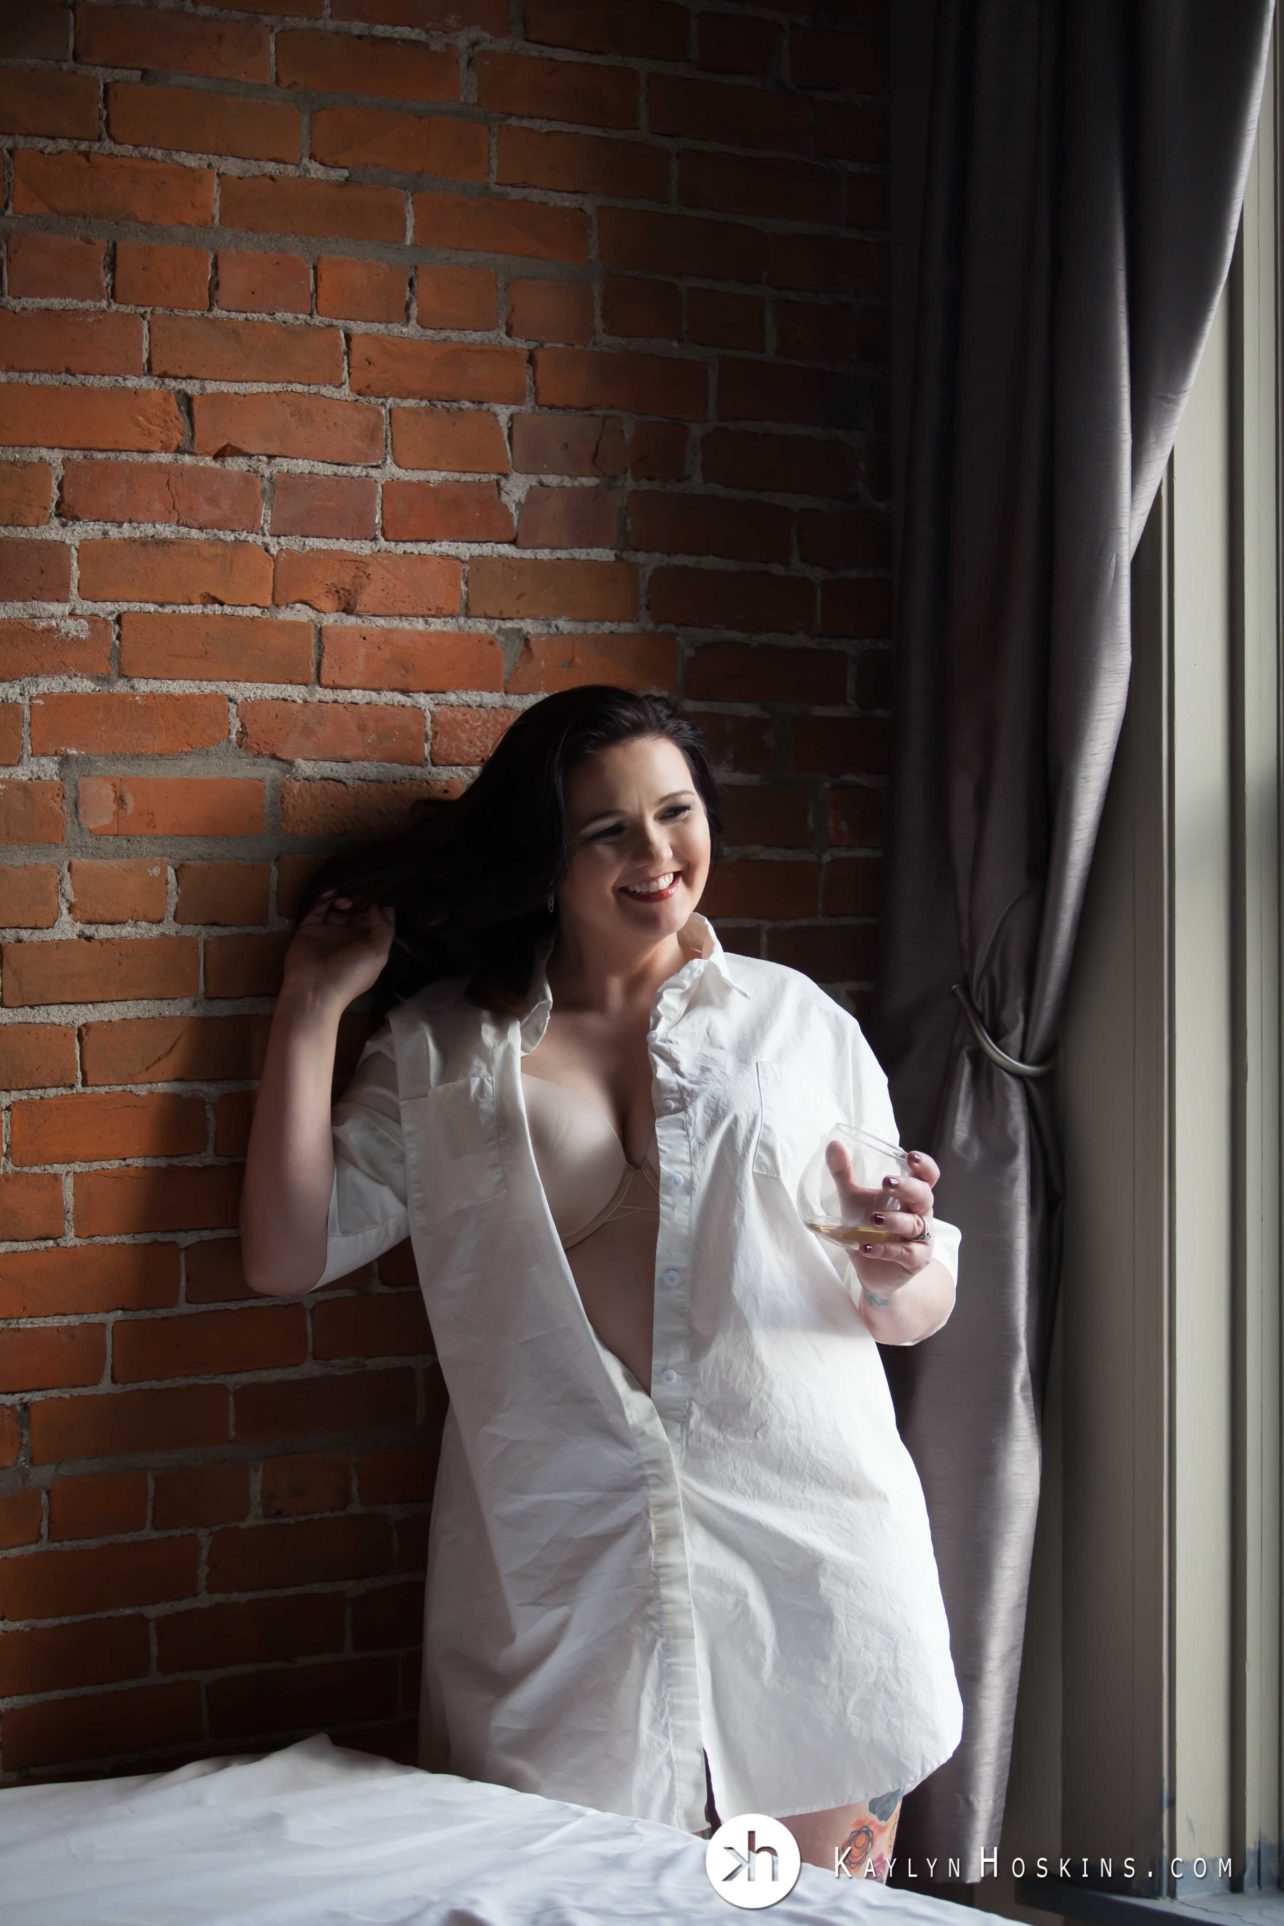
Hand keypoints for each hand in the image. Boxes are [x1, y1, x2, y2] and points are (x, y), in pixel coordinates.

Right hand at [282, 886, 395, 1011]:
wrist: (316, 988)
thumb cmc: (351, 973)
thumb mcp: (378, 953)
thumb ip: (384, 927)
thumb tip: (378, 906)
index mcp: (368, 944)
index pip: (377, 920)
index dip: (380, 906)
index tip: (381, 891)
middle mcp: (349, 936)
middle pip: (358, 910)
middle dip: (361, 899)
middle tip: (361, 890)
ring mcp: (329, 931)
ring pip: (338, 907)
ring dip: (345, 898)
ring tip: (345, 901)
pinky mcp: (310, 928)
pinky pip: (318, 908)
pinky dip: (325, 898)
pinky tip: (332, 892)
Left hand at [826, 1143, 939, 1304]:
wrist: (874, 1271)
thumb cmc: (869, 1228)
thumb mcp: (854, 1199)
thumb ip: (844, 1173)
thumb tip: (833, 1145)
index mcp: (911, 1195)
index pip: (928, 1177)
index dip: (924, 1166)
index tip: (911, 1157)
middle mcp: (921, 1214)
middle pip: (924, 1196)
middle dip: (908, 1188)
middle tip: (887, 1183)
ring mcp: (921, 1238)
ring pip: (915, 1225)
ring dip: (895, 1220)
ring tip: (873, 1219)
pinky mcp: (915, 1260)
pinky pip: (906, 1253)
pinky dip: (886, 1249)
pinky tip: (867, 1247)